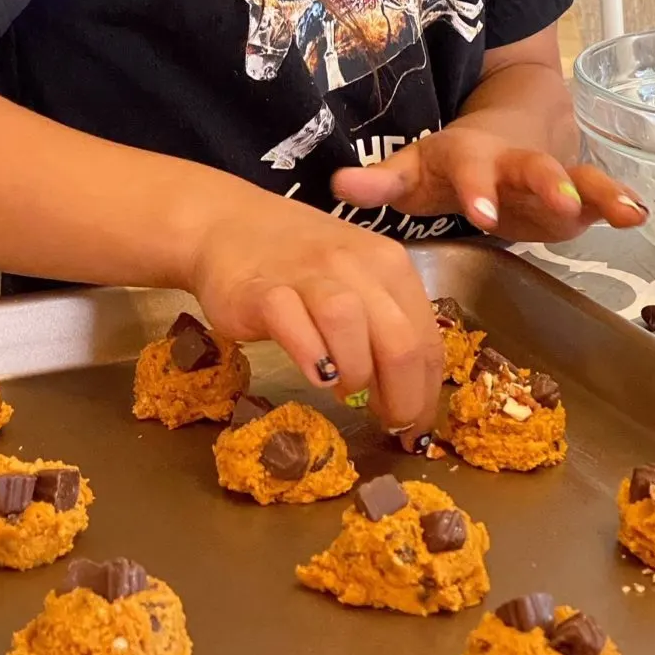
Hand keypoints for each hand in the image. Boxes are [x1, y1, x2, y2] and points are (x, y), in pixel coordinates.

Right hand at [189, 190, 442, 450]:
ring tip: (346, 392)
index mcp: (390, 266)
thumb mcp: (355, 284)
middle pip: (399, 341)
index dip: (427, 394)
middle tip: (388, 425)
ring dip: (357, 373)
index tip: (415, 429)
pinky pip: (293, 324)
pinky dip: (310, 356)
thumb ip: (381, 330)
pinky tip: (314, 376)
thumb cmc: (299, 264)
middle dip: (402, 397)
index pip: (427, 340)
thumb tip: (405, 400)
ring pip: (351, 325)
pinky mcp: (263, 291)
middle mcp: (356, 265)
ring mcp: (308, 275)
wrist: (227, 226)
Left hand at [331, 124, 647, 242]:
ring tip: (625, 211)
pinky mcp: (573, 196)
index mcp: (469, 158)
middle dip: (547, 185)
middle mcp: (513, 162)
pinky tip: (638, 215)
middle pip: (532, 168)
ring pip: (577, 177)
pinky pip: (599, 194)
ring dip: (597, 192)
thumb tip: (337, 185)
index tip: (481, 212)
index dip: (477, 190)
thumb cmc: (447, 164)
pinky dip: (618, 203)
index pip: (471, 171)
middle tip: (562, 205)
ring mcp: (548, 176)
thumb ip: (379, 182)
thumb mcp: (412, 170)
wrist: (500, 132)